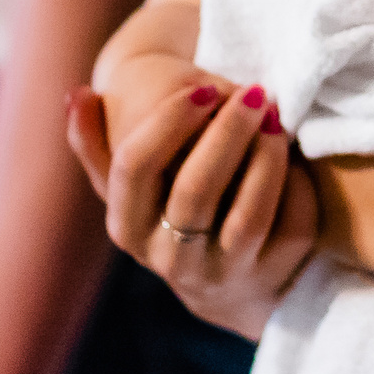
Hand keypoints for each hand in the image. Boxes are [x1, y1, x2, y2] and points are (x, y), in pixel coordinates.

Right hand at [67, 83, 315, 340]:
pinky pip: (290, 226)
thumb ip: (98, 141)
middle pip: (194, 191)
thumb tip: (77, 94)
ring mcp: (222, 276)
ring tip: (278, 118)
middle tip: (255, 92)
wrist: (228, 286)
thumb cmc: (172, 210)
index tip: (203, 87)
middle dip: (227, 133)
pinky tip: (296, 153)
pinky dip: (296, 184)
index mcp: (127, 227)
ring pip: (247, 216)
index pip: (135, 168)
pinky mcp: (271, 278)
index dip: (169, 121)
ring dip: (266, 158)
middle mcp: (170, 259)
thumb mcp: (133, 185)